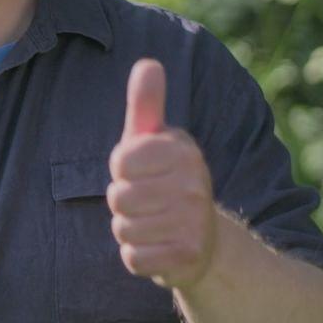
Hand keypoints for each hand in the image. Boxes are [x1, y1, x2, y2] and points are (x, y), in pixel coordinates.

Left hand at [107, 58, 218, 290]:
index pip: (120, 161)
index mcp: (184, 150)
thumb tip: (148, 63)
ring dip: (130, 230)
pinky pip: (133, 258)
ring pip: (123, 229)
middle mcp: (194, 183)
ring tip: (153, 223)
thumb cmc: (165, 180)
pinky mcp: (186, 257)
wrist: (203, 239)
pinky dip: (138, 256)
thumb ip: (147, 104)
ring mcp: (193, 222)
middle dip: (123, 203)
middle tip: (148, 202)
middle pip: (118, 197)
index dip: (122, 170)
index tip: (141, 171)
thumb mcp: (155, 140)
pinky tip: (158, 247)